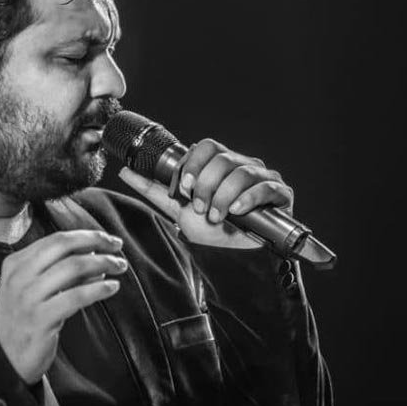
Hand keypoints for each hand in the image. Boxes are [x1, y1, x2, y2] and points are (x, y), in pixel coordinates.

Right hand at [0, 230, 126, 384]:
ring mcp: (28, 298)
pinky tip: (112, 287)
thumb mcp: (35, 288)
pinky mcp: (40, 319)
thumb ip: (61, 270)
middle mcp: (19, 276)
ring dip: (103, 263)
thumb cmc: (25, 319)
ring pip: (73, 267)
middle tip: (118, 246)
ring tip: (120, 266)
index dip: (86, 235)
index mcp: (16, 263)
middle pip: (64, 246)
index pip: (56, 238)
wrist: (5, 359)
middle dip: (96, 241)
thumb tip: (96, 253)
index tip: (108, 239)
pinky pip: (75, 296)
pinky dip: (98, 289)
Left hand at [119, 138, 292, 248]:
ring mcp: (264, 177)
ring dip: (223, 196)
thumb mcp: (179, 210)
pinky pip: (264, 187)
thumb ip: (155, 190)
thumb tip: (126, 171)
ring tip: (218, 216)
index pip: (206, 146)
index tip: (185, 189)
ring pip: (241, 172)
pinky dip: (247, 199)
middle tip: (201, 208)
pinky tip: (236, 212)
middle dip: (206, 186)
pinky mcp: (281, 192)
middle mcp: (243, 165)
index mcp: (221, 164)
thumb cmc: (214, 232)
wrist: (239, 258)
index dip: (193, 165)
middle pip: (222, 158)